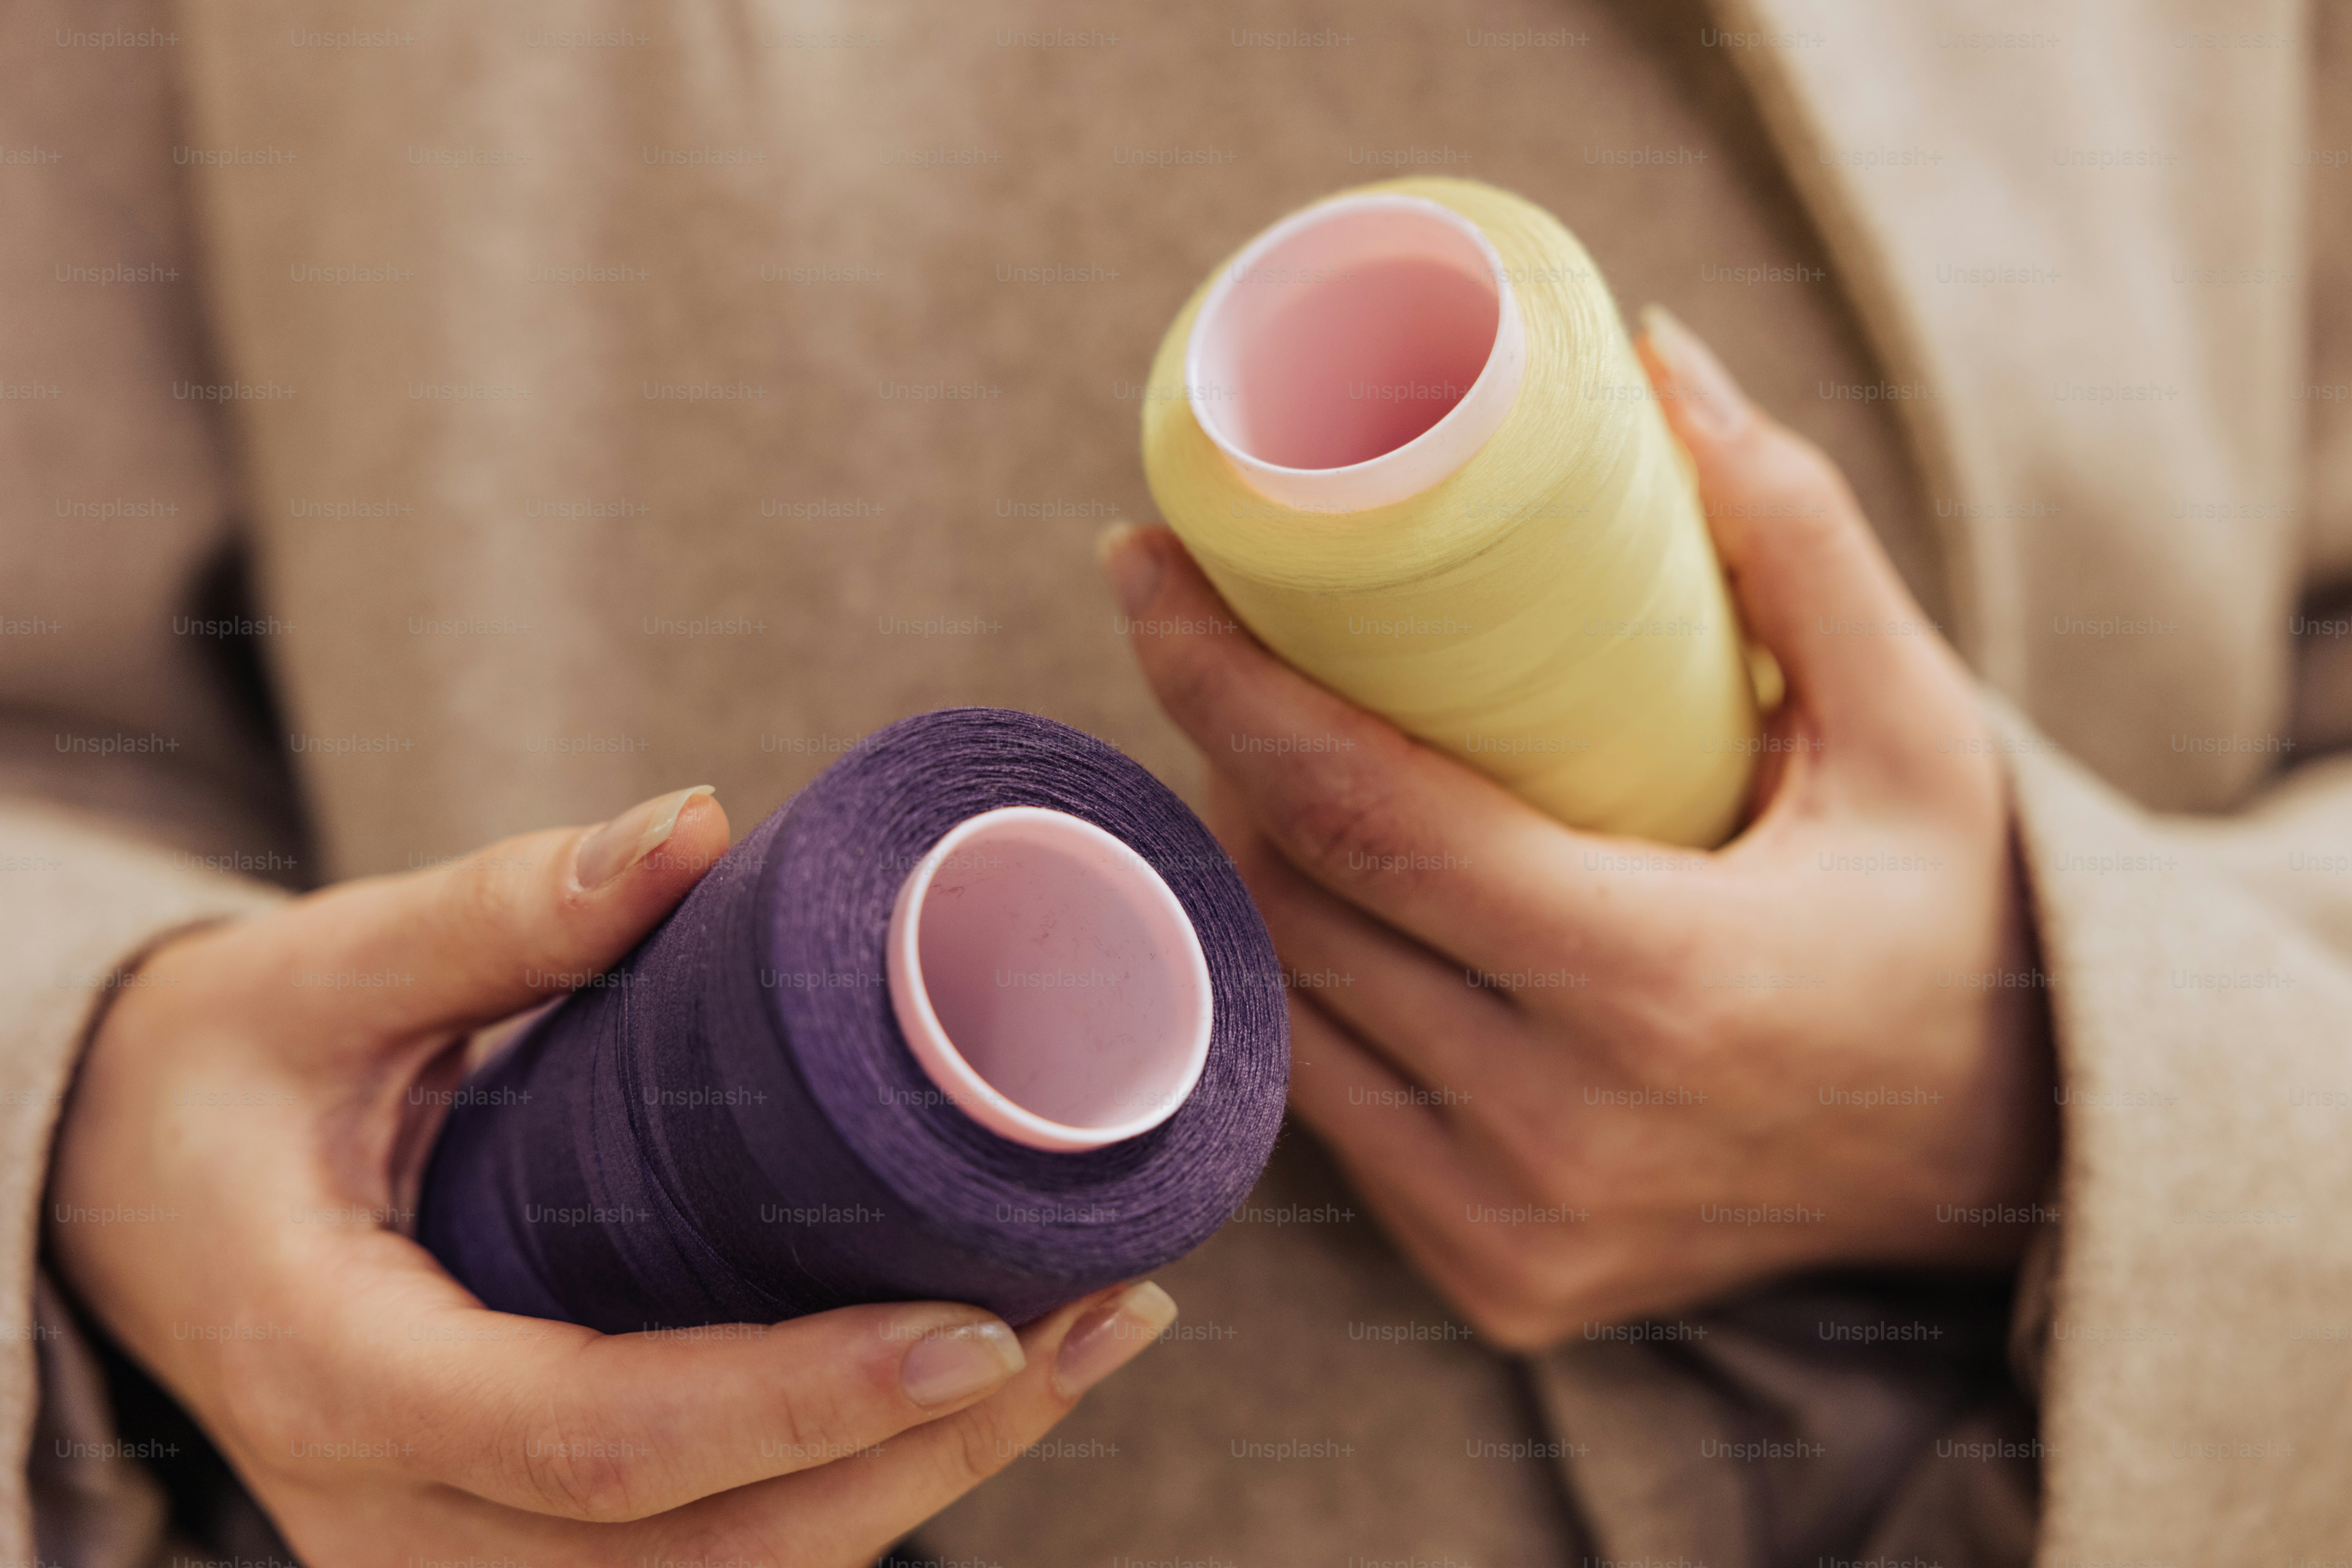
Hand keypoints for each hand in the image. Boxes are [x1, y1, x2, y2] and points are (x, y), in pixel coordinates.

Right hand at [46, 786, 1174, 1563]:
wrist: (126, 1194)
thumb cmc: (219, 1081)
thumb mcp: (314, 975)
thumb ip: (495, 912)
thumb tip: (693, 834)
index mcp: (341, 1374)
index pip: (602, 1437)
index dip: (801, 1400)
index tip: (985, 1327)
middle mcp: (398, 1517)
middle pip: (704, 1549)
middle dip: (925, 1453)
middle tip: (1107, 1314)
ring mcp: (455, 1557)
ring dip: (925, 1478)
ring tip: (1094, 1335)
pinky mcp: (511, 1540)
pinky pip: (709, 1554)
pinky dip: (855, 1483)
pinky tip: (978, 1380)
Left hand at [1098, 307, 2053, 1348]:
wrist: (1998, 1163)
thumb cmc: (1955, 922)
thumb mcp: (1922, 729)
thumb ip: (1797, 541)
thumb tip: (1654, 355)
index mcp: (1665, 986)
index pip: (1364, 817)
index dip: (1223, 679)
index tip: (1144, 564)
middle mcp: (1569, 1131)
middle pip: (1300, 906)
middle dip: (1223, 754)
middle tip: (1215, 638)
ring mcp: (1519, 1229)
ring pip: (1287, 1011)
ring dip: (1246, 867)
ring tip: (1263, 754)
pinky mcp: (1495, 1281)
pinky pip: (1327, 1107)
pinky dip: (1297, 988)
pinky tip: (1318, 898)